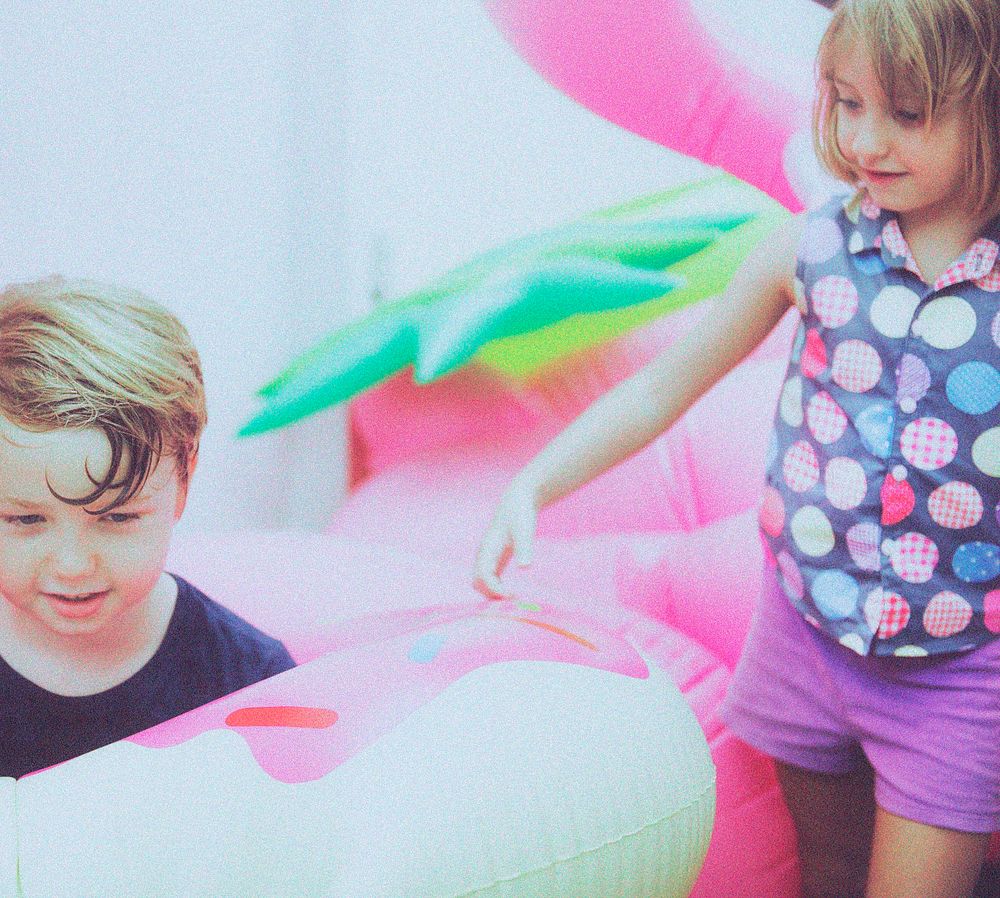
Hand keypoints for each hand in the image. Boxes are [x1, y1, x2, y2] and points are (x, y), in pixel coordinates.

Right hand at [473, 482, 537, 598]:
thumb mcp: (524, 530)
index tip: (513, 596)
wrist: (518, 500)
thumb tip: (525, 567)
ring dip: (493, 594)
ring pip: (481, 582)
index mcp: (488, 549)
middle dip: (491, 595)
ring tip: (514, 599)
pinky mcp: (494, 558)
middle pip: (478, 583)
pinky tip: (512, 592)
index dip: (495, 590)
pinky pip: (489, 579)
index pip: (483, 577)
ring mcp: (487, 556)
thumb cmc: (520, 514)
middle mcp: (484, 555)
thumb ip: (524, 548)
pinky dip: (496, 589)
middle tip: (514, 601)